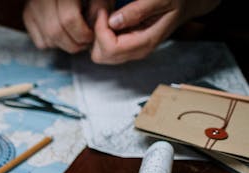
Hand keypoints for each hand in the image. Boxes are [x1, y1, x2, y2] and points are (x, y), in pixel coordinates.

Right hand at [22, 0, 109, 53]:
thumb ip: (99, 7)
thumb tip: (94, 28)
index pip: (69, 19)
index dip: (83, 33)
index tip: (91, 36)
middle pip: (55, 32)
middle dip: (74, 44)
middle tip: (85, 43)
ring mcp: (33, 7)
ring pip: (48, 39)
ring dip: (65, 45)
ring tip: (75, 37)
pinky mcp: (27, 15)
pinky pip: (40, 42)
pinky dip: (54, 44)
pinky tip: (62, 33)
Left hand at [90, 0, 220, 63]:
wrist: (187, 4)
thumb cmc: (177, 0)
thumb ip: (138, 10)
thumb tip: (113, 22)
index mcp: (144, 43)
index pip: (109, 48)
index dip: (101, 30)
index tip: (104, 11)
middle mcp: (135, 51)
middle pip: (100, 56)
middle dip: (97, 35)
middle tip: (103, 13)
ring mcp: (130, 50)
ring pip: (100, 53)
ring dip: (98, 34)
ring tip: (107, 14)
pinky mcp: (126, 46)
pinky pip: (105, 46)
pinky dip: (102, 34)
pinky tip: (110, 18)